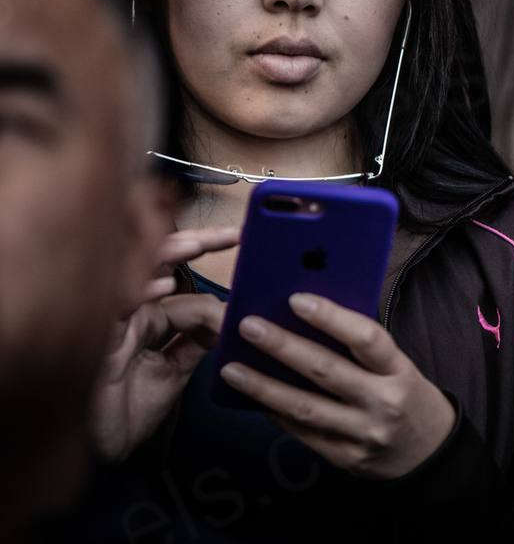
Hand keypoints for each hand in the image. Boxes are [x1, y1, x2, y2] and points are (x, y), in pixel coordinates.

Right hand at [90, 227, 237, 458]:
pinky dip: (138, 296)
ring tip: (195, 246)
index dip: (204, 250)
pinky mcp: (101, 345)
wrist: (104, 451)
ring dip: (164, 257)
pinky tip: (160, 288)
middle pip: (154, 262)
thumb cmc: (130, 408)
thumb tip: (231, 316)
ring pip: (133, 276)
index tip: (239, 236)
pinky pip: (116, 312)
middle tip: (228, 234)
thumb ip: (199, 341)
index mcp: (147, 314)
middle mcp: (129, 312)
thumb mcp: (176, 370)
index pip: (176, 271)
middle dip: (190, 241)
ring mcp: (114, 325)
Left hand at [218, 293, 456, 479]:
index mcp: (400, 371)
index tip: (296, 299)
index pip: (367, 339)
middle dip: (283, 347)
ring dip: (264, 387)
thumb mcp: (399, 368)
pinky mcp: (344, 458)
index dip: (331, 318)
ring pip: (306, 407)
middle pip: (327, 371)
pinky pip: (303, 433)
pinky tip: (253, 398)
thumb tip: (309, 319)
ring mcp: (362, 434)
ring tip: (231, 368)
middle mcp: (383, 403)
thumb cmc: (409, 397)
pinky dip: (275, 413)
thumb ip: (363, 349)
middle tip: (248, 326)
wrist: (429, 453)